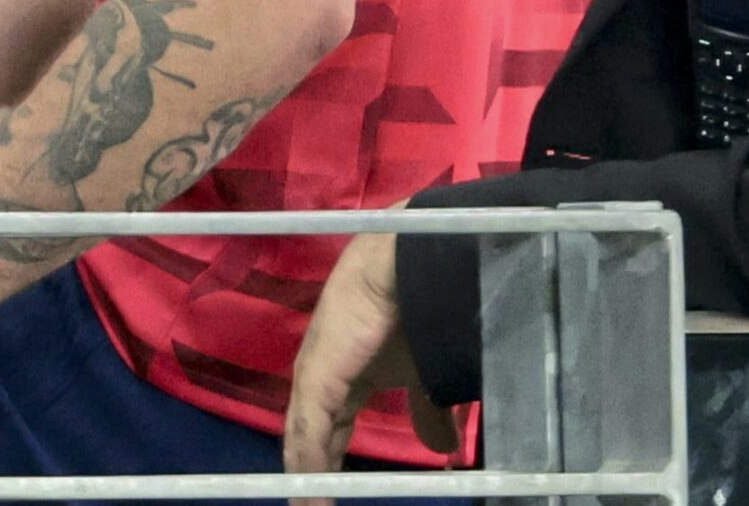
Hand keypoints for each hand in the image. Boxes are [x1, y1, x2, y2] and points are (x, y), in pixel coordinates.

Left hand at [282, 234, 459, 491]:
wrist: (412, 266)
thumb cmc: (420, 311)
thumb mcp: (426, 377)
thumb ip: (427, 412)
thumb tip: (443, 450)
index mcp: (345, 378)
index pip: (330, 431)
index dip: (330, 463)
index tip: (331, 497)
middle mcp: (323, 378)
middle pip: (311, 439)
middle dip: (314, 476)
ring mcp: (317, 376)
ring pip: (305, 440)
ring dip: (307, 477)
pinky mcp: (318, 375)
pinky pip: (309, 429)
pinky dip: (307, 463)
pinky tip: (308, 489)